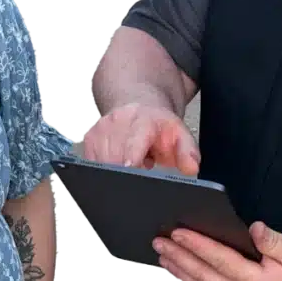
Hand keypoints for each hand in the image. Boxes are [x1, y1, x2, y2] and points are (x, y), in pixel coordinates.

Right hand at [83, 102, 199, 174]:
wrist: (140, 106)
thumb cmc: (159, 126)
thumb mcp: (181, 135)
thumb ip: (188, 152)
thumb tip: (191, 167)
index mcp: (143, 120)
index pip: (134, 141)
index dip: (131, 156)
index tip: (130, 168)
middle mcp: (119, 121)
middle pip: (115, 158)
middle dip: (127, 174)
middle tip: (143, 168)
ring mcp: (101, 128)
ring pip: (102, 164)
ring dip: (117, 172)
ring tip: (134, 162)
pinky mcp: (90, 137)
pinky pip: (93, 164)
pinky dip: (106, 169)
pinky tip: (120, 161)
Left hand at [154, 221, 281, 280]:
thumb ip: (273, 241)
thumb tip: (252, 228)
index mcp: (254, 280)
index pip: (218, 258)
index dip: (195, 244)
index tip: (176, 233)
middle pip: (203, 275)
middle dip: (179, 258)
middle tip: (158, 244)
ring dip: (182, 274)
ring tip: (164, 260)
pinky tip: (187, 280)